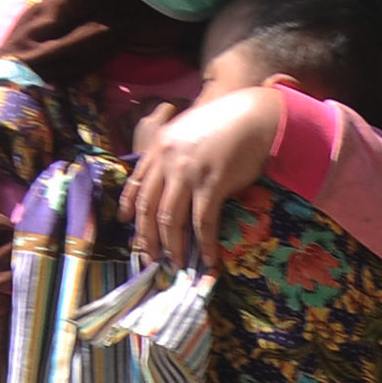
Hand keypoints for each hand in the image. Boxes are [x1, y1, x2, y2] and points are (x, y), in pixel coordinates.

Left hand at [125, 88, 284, 270]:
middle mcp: (167, 161)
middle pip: (148, 208)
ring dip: (172, 248)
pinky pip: (202, 223)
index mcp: (158, 148)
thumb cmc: (225, 124)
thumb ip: (173, 152)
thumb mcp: (187, 132)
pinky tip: (209, 259)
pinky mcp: (212, 185)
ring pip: (169, 220)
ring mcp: (188, 173)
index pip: (136, 184)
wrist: (254, 117)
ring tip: (177, 265)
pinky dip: (204, 245)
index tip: (127, 225)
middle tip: (152, 259)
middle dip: (148, 239)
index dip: (130, 208)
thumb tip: (170, 178)